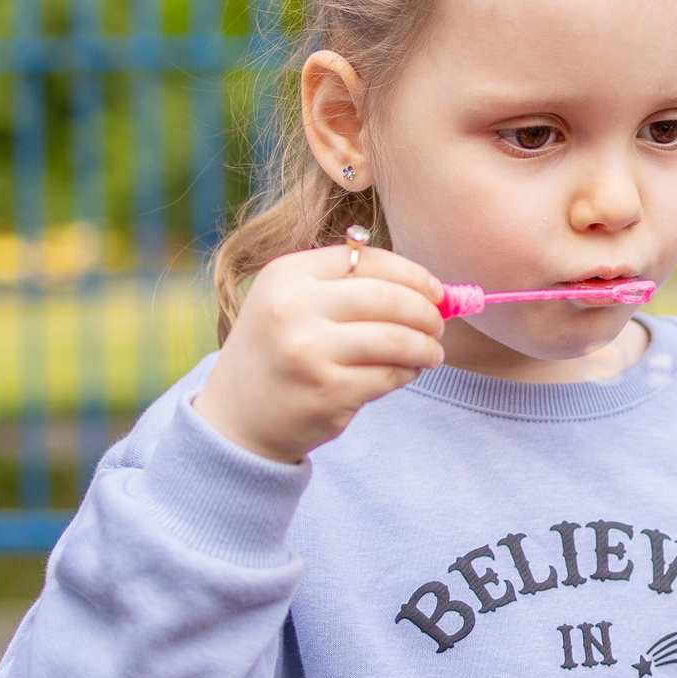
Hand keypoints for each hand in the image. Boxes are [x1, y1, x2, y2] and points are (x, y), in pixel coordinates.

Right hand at [192, 242, 445, 463]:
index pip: (368, 260)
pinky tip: (406, 373)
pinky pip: (388, 375)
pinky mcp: (327, 390)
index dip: (413, 275)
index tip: (436, 291)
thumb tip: (429, 289)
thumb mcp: (291, 302)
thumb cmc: (278, 351)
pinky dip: (407, 373)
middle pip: (388, 298)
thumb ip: (347, 286)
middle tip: (440, 324)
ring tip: (432, 353)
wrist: (236, 417)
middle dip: (427, 312)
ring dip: (425, 347)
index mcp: (286, 274)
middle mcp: (293, 307)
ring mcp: (309, 350)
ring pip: (396, 339)